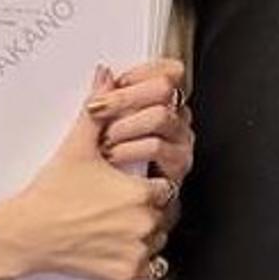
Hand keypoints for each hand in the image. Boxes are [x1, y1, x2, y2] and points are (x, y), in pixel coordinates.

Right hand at [10, 68, 176, 279]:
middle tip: (122, 204)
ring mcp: (136, 251)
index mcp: (140, 192)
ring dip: (145, 233)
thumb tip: (104, 76)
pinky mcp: (126, 273)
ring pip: (158, 239)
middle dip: (149, 208)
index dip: (151, 184)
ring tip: (117, 224)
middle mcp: (144, 224)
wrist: (26, 233)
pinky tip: (119, 246)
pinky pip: (150, 267)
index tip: (134, 184)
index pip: (166, 185)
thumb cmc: (51, 192)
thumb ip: (96, 111)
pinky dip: (140, 260)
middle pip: (164, 213)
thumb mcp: (77, 147)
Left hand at [87, 57, 193, 187]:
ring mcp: (180, 141)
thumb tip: (102, 73)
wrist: (116, 209)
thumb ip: (104, 99)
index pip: (169, 71)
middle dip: (125, 98)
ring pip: (161, 115)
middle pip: (164, 89)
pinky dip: (128, 149)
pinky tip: (112, 156)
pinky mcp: (178, 165)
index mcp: (163, 103)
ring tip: (103, 139)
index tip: (114, 82)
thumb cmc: (110, 168)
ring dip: (125, 126)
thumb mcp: (99, 129)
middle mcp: (176, 119)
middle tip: (98, 109)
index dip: (142, 72)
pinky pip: (157, 146)